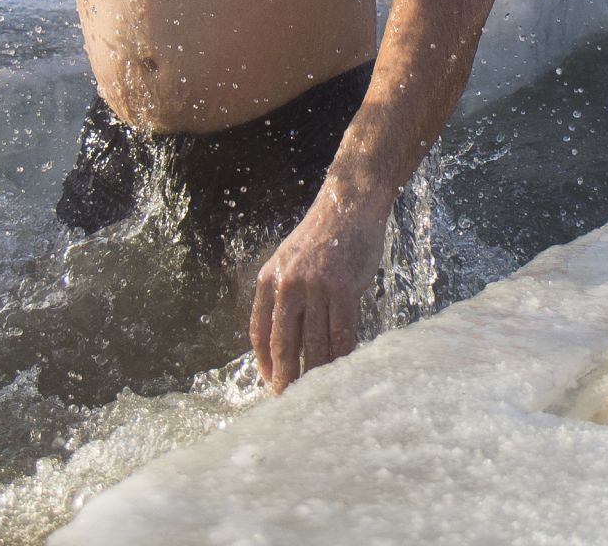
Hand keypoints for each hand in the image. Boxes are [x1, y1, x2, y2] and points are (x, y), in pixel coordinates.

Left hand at [250, 190, 389, 392]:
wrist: (348, 206)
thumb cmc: (320, 238)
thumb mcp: (287, 262)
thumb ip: (281, 295)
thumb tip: (282, 339)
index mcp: (269, 280)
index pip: (259, 332)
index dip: (264, 363)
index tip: (271, 383)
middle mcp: (288, 285)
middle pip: (284, 344)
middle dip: (286, 377)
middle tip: (290, 401)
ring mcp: (316, 287)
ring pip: (314, 344)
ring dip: (315, 373)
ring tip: (317, 392)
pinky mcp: (344, 289)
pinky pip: (342, 333)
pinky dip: (342, 356)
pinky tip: (342, 369)